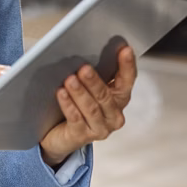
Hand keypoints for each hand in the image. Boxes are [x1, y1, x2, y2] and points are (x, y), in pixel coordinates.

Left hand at [39, 46, 137, 166]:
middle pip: (106, 96)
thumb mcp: (89, 88)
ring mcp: (100, 128)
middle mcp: (113, 115)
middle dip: (94, 82)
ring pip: (91, 109)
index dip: (127, 65)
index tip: (125, 50)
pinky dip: (68, 105)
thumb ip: (94, 73)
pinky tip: (62, 94)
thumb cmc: (77, 106)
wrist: (59, 135)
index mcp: (119, 98)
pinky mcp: (82, 136)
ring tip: (70, 80)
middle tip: (84, 68)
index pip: (128, 80)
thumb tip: (88, 49)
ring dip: (80, 93)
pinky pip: (76, 119)